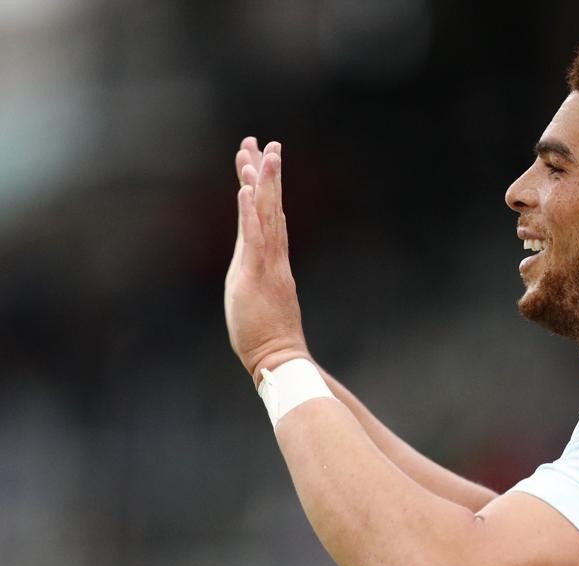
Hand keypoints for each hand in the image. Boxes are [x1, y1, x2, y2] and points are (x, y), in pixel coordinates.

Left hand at [225, 137, 310, 383]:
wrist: (279, 357)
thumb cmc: (266, 335)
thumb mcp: (256, 297)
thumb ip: (254, 275)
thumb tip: (250, 264)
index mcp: (271, 259)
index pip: (267, 214)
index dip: (263, 186)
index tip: (259, 157)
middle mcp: (273, 256)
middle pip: (270, 206)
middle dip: (267, 172)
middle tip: (266, 141)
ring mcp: (267, 263)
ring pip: (265, 215)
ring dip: (262, 183)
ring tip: (260, 154)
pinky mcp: (258, 274)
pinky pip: (253, 237)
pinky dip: (249, 213)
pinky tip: (245, 190)